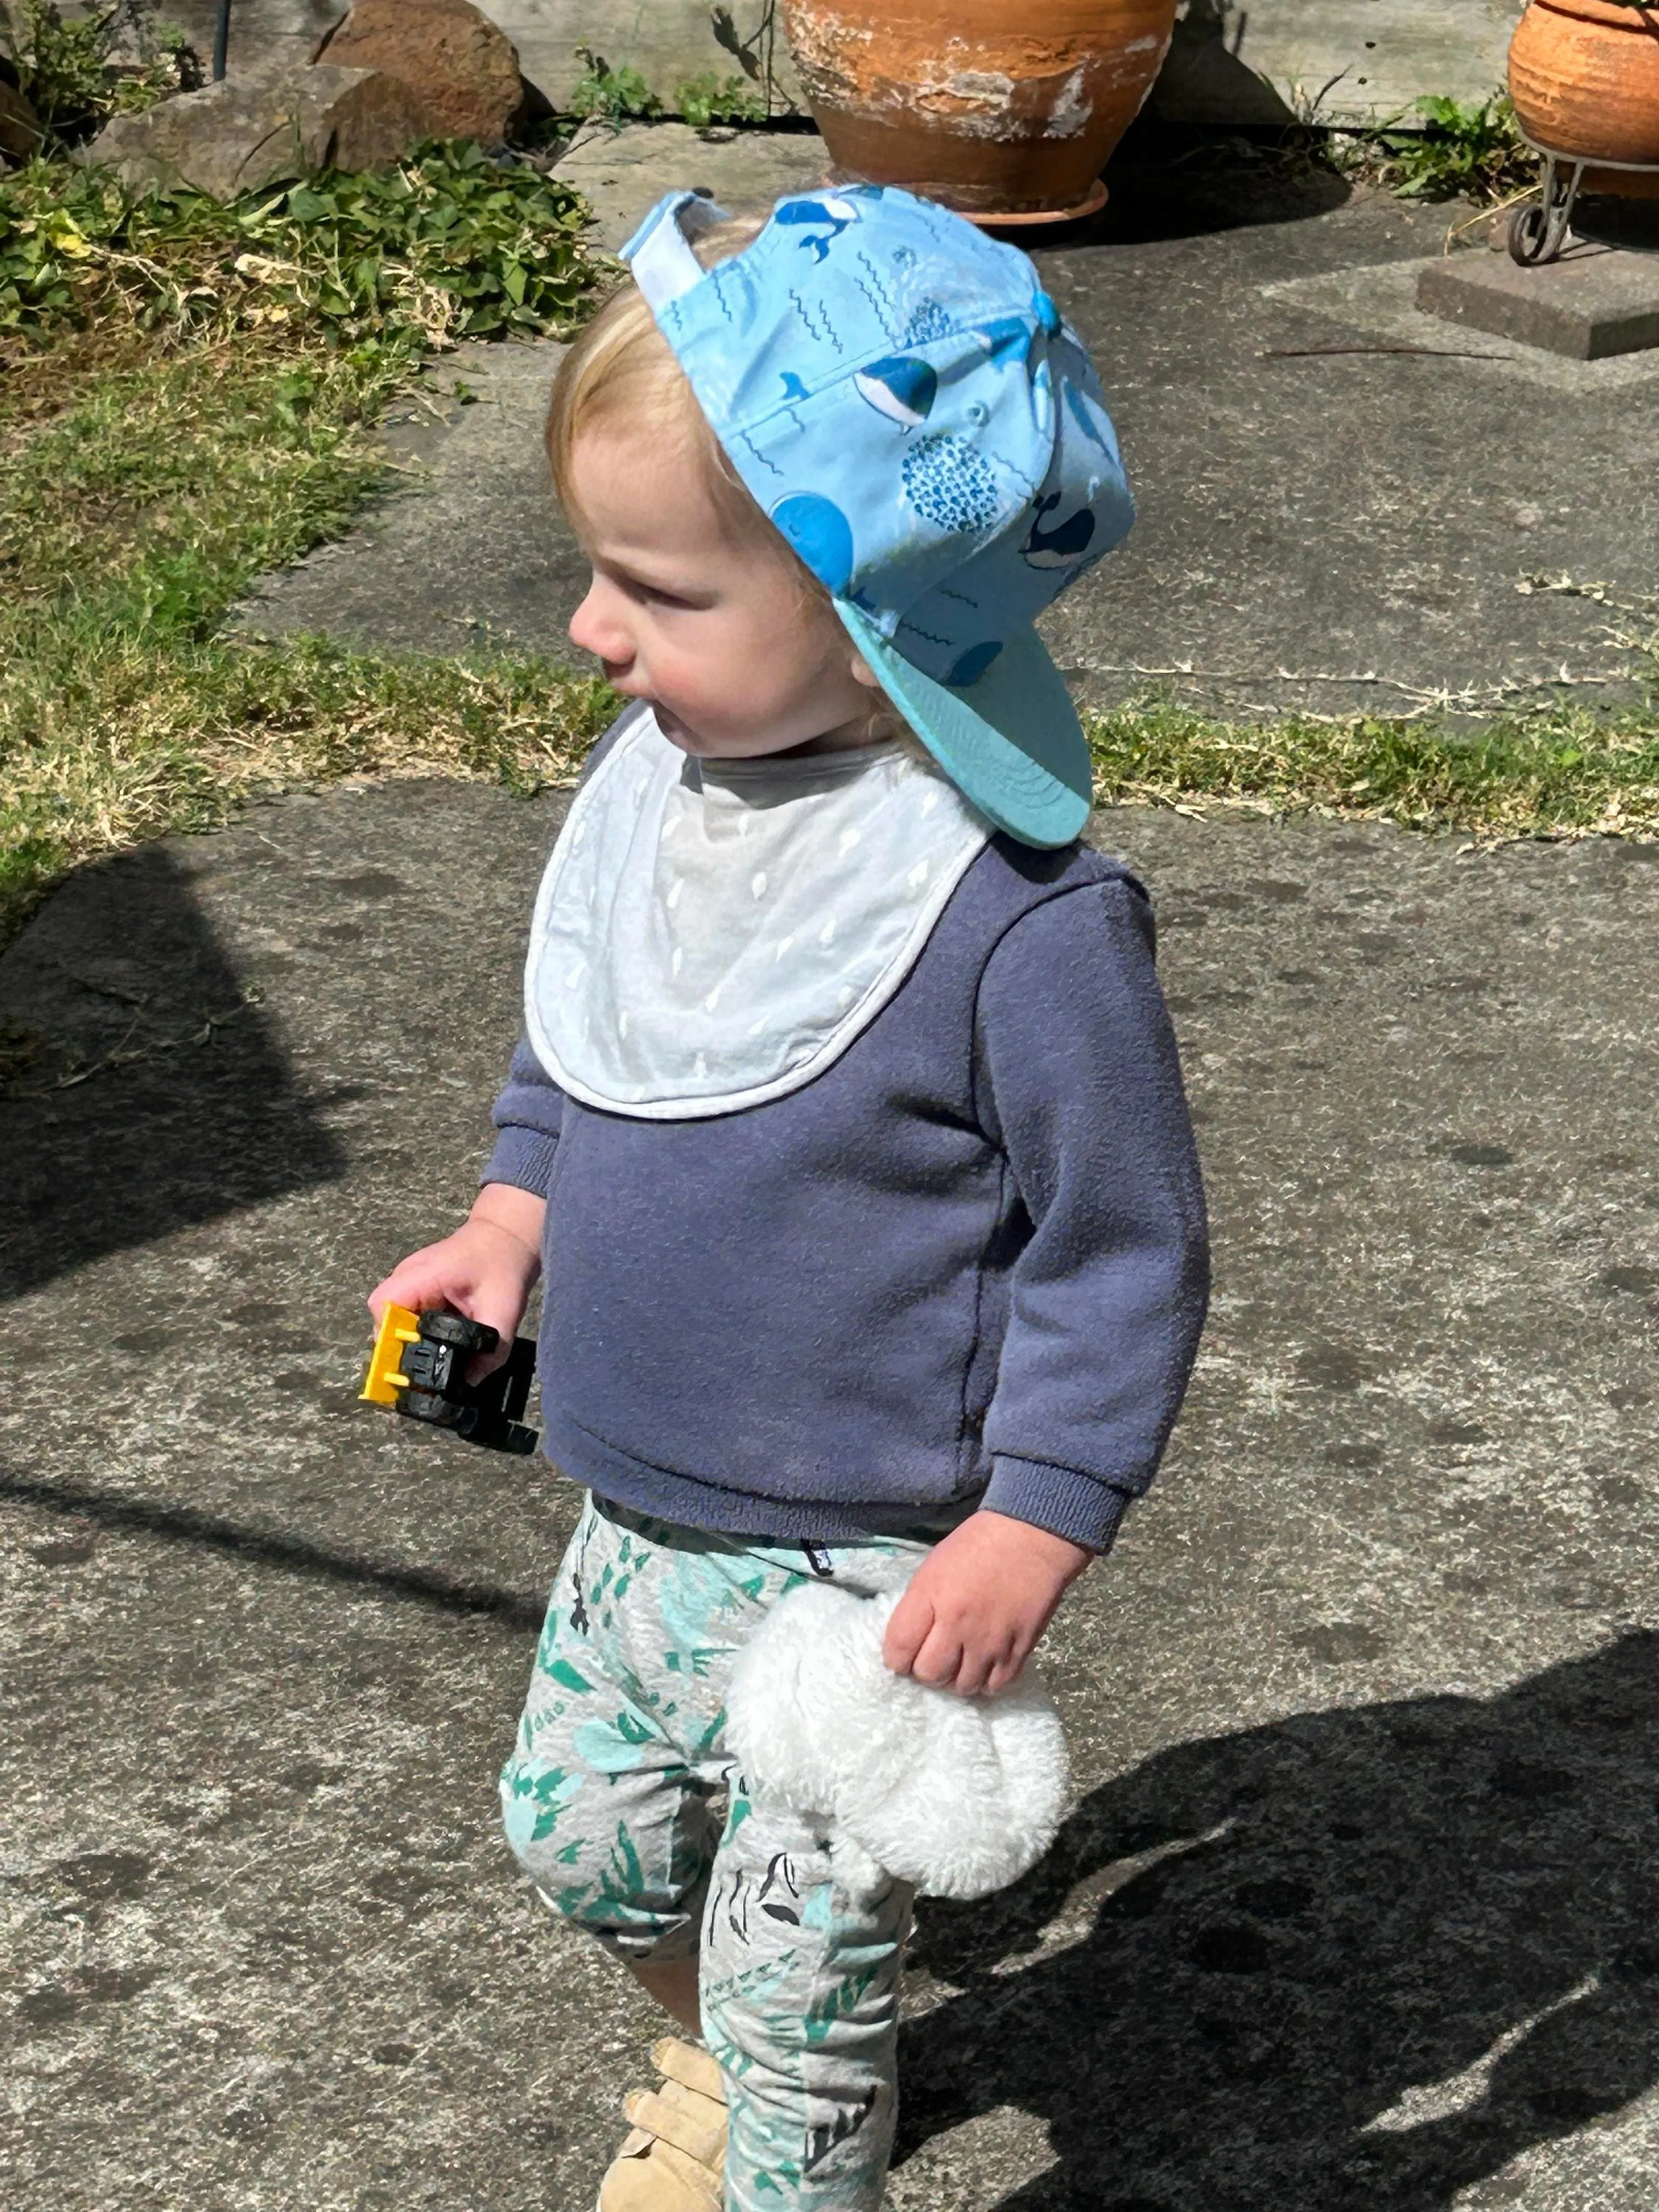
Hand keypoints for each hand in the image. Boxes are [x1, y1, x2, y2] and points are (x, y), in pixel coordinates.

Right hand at [369, 1183, 545, 1380]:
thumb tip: (469, 1382)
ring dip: (411, 1341)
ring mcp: (410, 1281)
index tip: (409, 1363)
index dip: (390, 1340)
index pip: (383, 1307)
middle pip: (384, 1319)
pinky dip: (420, 1333)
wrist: (508, 1236)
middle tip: (424, 1367)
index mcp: (421, 1275)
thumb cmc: (503, 1265)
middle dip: (401, 1347)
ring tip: (433, 1356)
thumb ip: (490, 1349)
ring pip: (395, 1320)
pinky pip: (408, 1315)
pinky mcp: (418, 1288)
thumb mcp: (503, 1310)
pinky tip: (440, 1342)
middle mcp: (407, 1277)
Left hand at [882, 1510, 1092, 1697]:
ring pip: (962, 1687)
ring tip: (960, 1663)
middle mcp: (958, 1624)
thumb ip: (920, 1606)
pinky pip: (994, 1686)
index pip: (898, 1649)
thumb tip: (911, 1642)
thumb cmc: (978, 1544)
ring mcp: (990, 1641)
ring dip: (956, 1679)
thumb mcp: (934, 1567)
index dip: (896, 1659)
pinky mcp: (1018, 1650)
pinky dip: (986, 1682)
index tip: (903, 1656)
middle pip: (929, 1675)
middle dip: (926, 1671)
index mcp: (931, 1596)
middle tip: (935, 1657)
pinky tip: (984, 1665)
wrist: (1032, 1537)